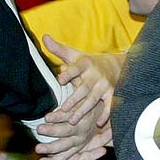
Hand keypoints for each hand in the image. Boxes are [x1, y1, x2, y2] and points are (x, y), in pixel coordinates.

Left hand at [32, 36, 116, 159]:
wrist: (114, 65)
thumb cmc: (87, 62)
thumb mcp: (74, 54)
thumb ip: (58, 49)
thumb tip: (44, 36)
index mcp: (84, 64)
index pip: (75, 68)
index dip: (68, 73)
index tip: (60, 79)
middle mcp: (95, 75)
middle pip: (83, 88)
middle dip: (74, 99)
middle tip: (63, 110)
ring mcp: (104, 85)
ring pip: (93, 100)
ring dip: (84, 110)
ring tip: (72, 121)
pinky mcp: (112, 94)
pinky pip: (109, 106)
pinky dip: (106, 114)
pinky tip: (98, 123)